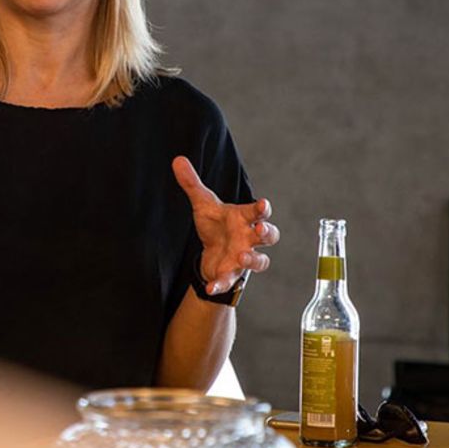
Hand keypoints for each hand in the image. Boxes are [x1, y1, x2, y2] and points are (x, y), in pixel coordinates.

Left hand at [171, 156, 278, 293]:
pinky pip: (230, 281)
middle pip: (270, 236)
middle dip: (268, 233)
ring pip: (260, 261)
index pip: (259, 212)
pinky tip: (211, 287)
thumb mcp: (203, 203)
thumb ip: (192, 184)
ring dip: (254, 259)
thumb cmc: (215, 225)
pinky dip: (221, 284)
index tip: (263, 205)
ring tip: (242, 256)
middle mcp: (249, 238)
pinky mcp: (231, 274)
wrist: (211, 251)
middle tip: (261, 230)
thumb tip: (177, 160)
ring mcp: (243, 257)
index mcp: (244, 218)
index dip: (263, 209)